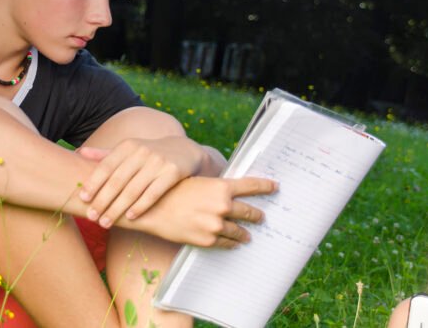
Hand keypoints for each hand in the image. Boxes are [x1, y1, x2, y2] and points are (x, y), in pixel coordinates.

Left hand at [77, 136, 209, 227]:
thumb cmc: (148, 154)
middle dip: (102, 200)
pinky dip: (141, 206)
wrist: (184, 150)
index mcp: (126, 146)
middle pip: (117, 180)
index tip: (82, 199)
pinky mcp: (172, 172)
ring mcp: (157, 161)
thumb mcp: (128, 150)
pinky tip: (131, 218)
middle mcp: (141, 152)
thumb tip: (78, 153)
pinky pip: (153, 193)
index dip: (93, 183)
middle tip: (91, 217)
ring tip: (106, 222)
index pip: (105, 166)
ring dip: (118, 208)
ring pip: (133, 189)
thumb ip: (104, 154)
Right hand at [135, 176, 277, 247]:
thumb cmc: (172, 191)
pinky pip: (227, 243)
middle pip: (250, 212)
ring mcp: (216, 225)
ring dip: (245, 233)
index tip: (275, 187)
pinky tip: (233, 243)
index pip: (252, 186)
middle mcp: (222, 206)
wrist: (152, 208)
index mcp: (221, 187)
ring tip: (248, 235)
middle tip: (262, 217)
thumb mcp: (198, 183)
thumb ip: (217, 189)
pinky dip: (231, 243)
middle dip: (258, 215)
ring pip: (240, 231)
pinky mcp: (208, 240)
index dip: (266, 186)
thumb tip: (231, 195)